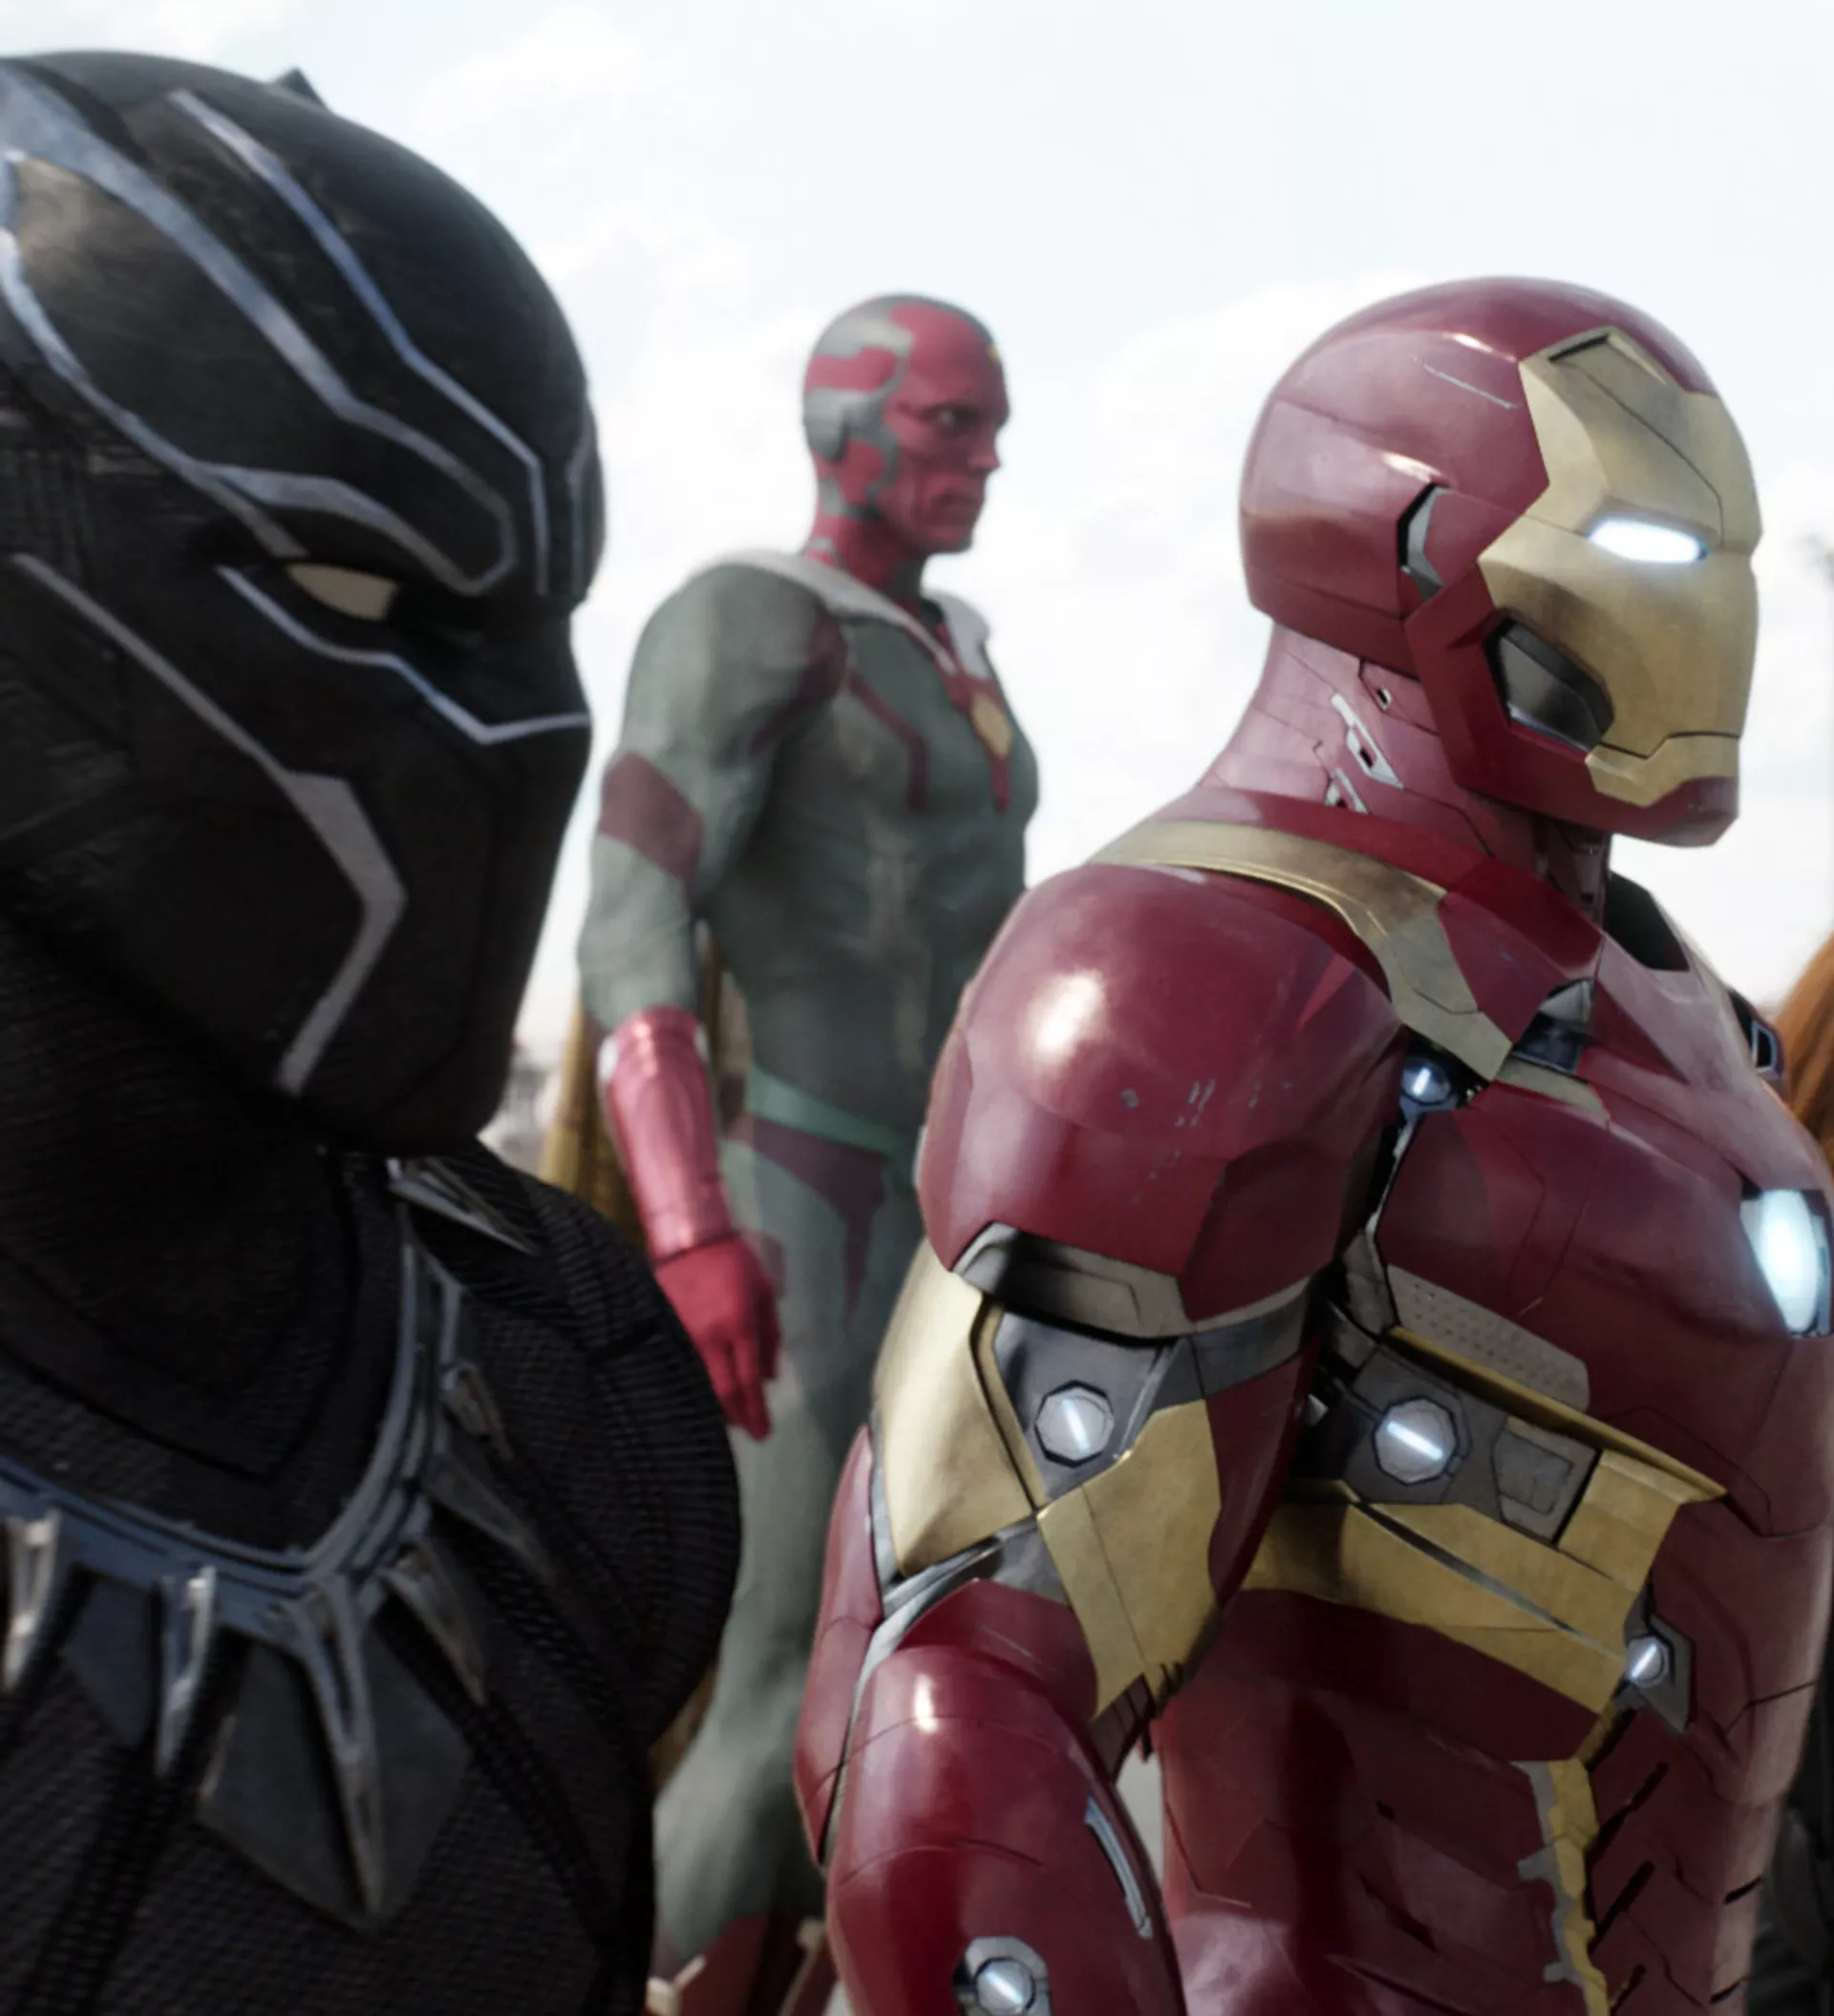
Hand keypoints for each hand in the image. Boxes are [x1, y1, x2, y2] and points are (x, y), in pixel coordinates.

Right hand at [653, 1234, 781, 1440]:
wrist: (690, 1240)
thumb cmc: (735, 1263)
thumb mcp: (764, 1293)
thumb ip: (770, 1336)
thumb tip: (769, 1378)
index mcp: (738, 1325)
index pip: (748, 1380)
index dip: (756, 1411)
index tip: (763, 1433)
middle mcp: (709, 1336)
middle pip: (722, 1391)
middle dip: (736, 1417)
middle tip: (748, 1432)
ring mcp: (682, 1335)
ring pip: (698, 1384)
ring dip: (715, 1407)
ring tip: (729, 1420)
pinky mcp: (664, 1331)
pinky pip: (679, 1368)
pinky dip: (693, 1386)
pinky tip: (701, 1396)